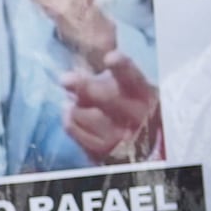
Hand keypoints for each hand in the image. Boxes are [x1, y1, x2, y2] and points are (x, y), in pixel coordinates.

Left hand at [61, 48, 160, 164]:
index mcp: (145, 94)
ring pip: (85, 113)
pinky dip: (68, 118)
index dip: (122, 67)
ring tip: (74, 100)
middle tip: (66, 80)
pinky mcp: (102, 152)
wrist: (136, 143)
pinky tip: (71, 113)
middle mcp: (137, 117)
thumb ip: (105, 78)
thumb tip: (73, 76)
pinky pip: (73, 129)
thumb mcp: (125, 88)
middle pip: (107, 97)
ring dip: (74, 103)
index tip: (110, 58)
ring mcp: (119, 138)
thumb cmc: (127, 106)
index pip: (133, 78)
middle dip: (84, 85)